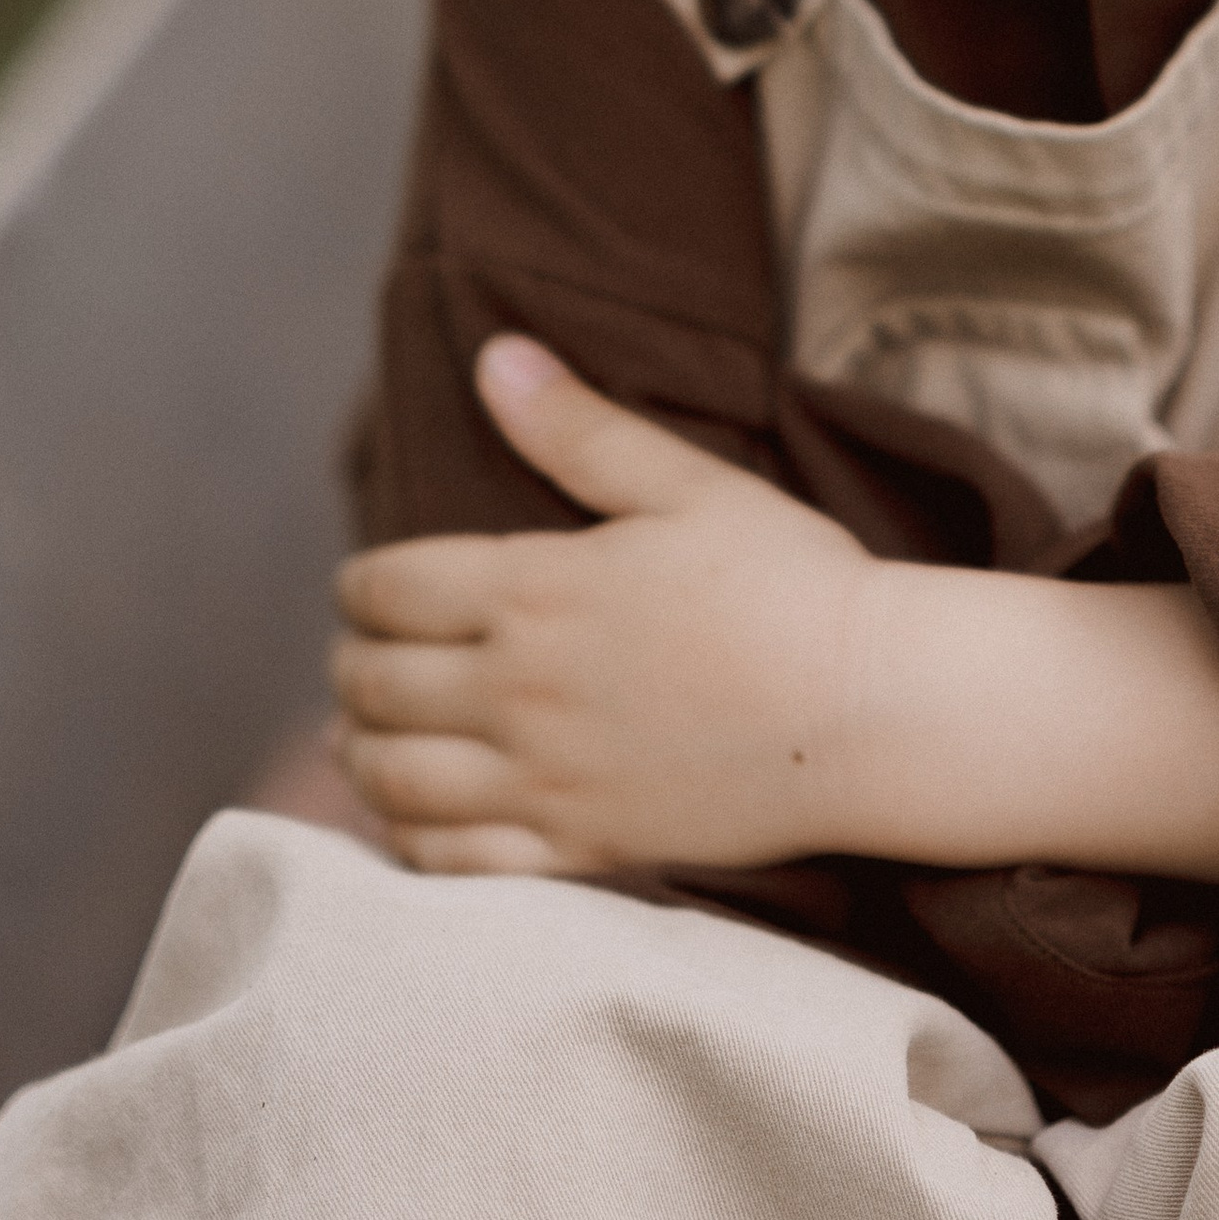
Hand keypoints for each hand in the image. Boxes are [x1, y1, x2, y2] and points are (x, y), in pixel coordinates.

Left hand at [331, 338, 876, 878]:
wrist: (867, 710)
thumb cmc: (788, 582)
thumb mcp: (686, 484)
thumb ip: (579, 427)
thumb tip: (495, 356)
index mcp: (536, 591)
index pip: (391, 588)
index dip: (360, 583)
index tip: (363, 584)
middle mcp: (519, 692)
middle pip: (377, 685)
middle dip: (351, 664)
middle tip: (357, 656)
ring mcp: (545, 781)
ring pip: (396, 780)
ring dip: (360, 754)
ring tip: (358, 738)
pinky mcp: (580, 851)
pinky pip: (456, 864)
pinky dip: (409, 844)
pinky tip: (410, 824)